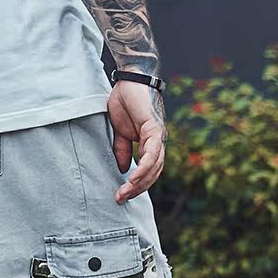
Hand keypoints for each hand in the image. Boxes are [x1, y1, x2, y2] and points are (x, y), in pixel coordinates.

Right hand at [108, 80, 166, 202]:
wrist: (130, 78)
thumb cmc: (125, 100)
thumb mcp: (119, 131)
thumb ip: (122, 150)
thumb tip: (124, 169)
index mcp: (150, 143)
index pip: (148, 171)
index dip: (136, 185)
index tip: (121, 195)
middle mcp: (158, 142)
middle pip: (153, 174)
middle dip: (137, 189)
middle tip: (120, 199)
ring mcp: (158, 136)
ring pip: (154, 167)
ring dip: (139, 183)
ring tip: (124, 192)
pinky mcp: (155, 129)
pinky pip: (151, 154)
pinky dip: (143, 168)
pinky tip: (132, 178)